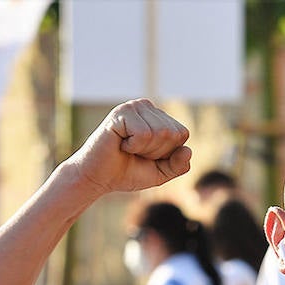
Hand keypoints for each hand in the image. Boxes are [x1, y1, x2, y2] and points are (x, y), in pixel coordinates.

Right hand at [66, 99, 191, 195]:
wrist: (96, 178)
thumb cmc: (126, 172)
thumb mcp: (159, 173)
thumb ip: (178, 165)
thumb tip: (188, 151)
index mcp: (158, 116)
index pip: (182, 134)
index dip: (167, 153)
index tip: (146, 156)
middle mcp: (147, 106)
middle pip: (172, 133)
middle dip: (156, 152)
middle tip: (134, 153)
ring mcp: (134, 106)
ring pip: (160, 133)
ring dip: (143, 150)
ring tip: (127, 148)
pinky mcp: (121, 112)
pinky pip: (144, 134)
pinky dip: (133, 146)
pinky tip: (120, 143)